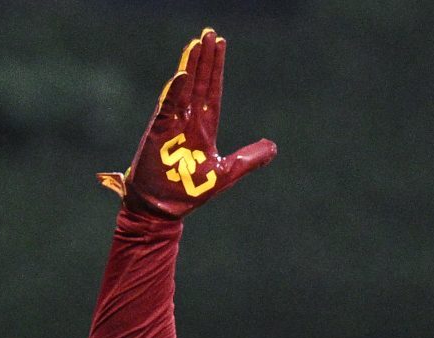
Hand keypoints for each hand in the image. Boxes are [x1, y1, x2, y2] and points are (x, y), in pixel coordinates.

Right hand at [100, 30, 275, 216]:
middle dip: (205, 59)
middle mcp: (188, 121)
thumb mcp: (226, 173)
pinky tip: (183, 74)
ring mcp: (172, 124)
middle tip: (210, 33)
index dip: (216, 69)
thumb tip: (274, 147)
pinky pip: (168, 107)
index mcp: (204, 128)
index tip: (220, 44)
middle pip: (199, 83)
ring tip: (197, 44)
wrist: (163, 208)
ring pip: (184, 89)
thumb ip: (249, 159)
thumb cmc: (189, 191)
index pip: (212, 91)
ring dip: (190, 66)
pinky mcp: (159, 132)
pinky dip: (175, 91)